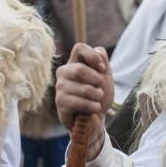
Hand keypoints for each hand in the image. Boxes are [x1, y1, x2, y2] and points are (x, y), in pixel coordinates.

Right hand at [55, 43, 111, 160]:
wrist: (95, 118)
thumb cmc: (98, 95)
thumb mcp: (105, 76)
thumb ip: (102, 60)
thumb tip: (98, 52)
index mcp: (75, 62)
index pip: (79, 48)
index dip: (93, 56)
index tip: (102, 69)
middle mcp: (64, 71)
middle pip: (80, 69)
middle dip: (97, 81)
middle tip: (101, 89)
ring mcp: (60, 86)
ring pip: (83, 88)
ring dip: (96, 96)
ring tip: (98, 100)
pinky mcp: (60, 102)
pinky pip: (79, 102)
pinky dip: (92, 106)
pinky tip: (94, 108)